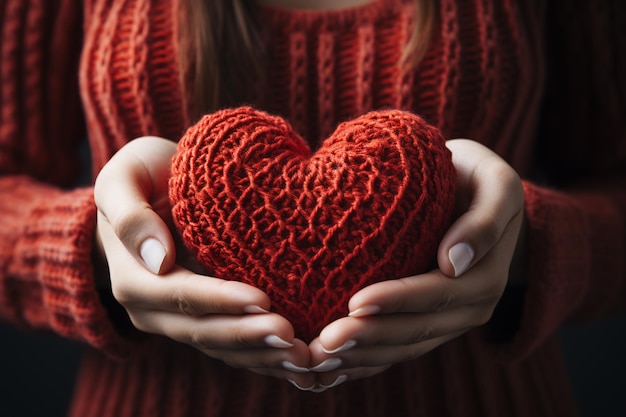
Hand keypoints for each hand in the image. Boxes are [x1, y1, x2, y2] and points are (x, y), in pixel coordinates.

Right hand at [94, 136, 314, 386]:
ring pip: (220, 349)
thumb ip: (129, 214)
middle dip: (247, 335)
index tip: (262, 299)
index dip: (221, 300)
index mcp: (134, 278)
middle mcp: (152, 310)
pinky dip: (262, 357)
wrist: (145, 198)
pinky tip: (296, 360)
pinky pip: (230, 350)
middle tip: (290, 334)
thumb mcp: (123, 179)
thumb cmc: (142, 179)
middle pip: (202, 331)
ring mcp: (177, 322)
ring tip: (301, 355)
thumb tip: (157, 259)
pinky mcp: (201, 324)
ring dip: (260, 355)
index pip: (179, 295)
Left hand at [305, 139, 524, 390]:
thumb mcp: (495, 184)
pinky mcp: (426, 324)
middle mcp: (469, 308)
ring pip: (403, 348)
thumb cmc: (477, 179)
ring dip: (361, 357)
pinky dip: (363, 362)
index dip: (398, 301)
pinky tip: (327, 368)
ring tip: (318, 358)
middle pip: (417, 330)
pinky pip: (396, 349)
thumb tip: (455, 261)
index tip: (356, 302)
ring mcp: (448, 321)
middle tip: (325, 341)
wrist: (474, 193)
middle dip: (371, 338)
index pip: (439, 295)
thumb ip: (485, 219)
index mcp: (485, 276)